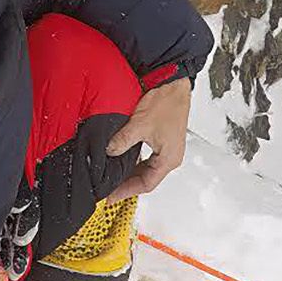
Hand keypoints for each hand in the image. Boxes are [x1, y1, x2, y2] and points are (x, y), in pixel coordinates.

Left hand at [105, 78, 191, 198]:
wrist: (173, 83)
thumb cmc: (166, 102)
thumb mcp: (140, 125)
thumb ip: (122, 141)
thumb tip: (109, 152)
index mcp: (168, 159)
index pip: (145, 184)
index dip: (126, 192)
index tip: (111, 197)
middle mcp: (170, 157)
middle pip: (146, 179)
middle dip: (127, 184)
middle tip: (108, 188)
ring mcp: (167, 149)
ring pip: (146, 169)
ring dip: (130, 173)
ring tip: (112, 177)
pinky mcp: (163, 140)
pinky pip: (147, 158)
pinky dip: (134, 162)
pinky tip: (122, 160)